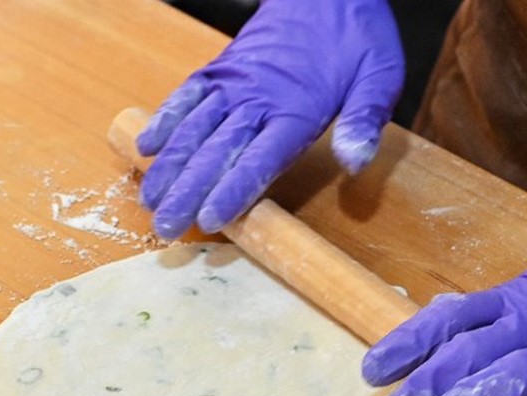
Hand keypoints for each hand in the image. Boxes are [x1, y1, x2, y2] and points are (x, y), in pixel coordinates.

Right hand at [136, 0, 403, 239]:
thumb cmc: (356, 38)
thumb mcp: (380, 75)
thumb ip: (365, 119)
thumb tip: (356, 162)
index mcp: (297, 110)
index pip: (258, 158)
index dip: (232, 190)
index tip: (210, 219)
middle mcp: (257, 99)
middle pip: (215, 152)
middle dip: (187, 192)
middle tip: (163, 227)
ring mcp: (233, 84)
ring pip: (194, 129)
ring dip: (169, 167)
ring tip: (148, 201)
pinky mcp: (219, 71)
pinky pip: (186, 96)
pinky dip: (164, 120)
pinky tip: (145, 148)